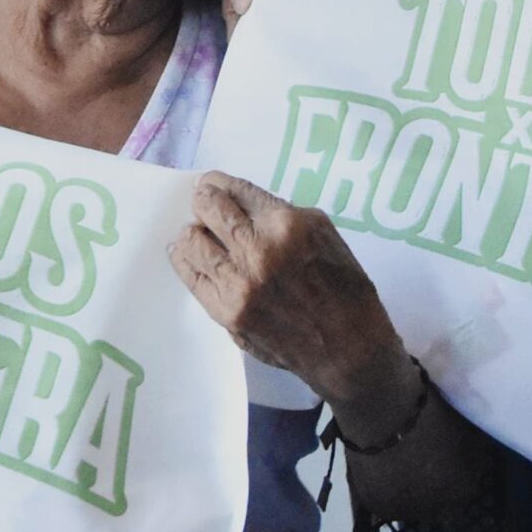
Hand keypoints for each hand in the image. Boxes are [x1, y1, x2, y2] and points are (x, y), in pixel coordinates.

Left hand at [168, 171, 409, 425]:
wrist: (347, 348)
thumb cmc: (344, 287)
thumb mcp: (324, 233)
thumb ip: (282, 215)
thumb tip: (243, 206)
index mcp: (285, 224)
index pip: (237, 191)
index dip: (218, 183)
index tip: (210, 183)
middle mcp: (257, 249)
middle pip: (208, 209)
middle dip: (202, 200)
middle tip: (201, 201)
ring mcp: (238, 283)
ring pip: (192, 242)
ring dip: (192, 231)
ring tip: (196, 231)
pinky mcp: (227, 312)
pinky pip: (191, 278)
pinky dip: (185, 260)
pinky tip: (184, 254)